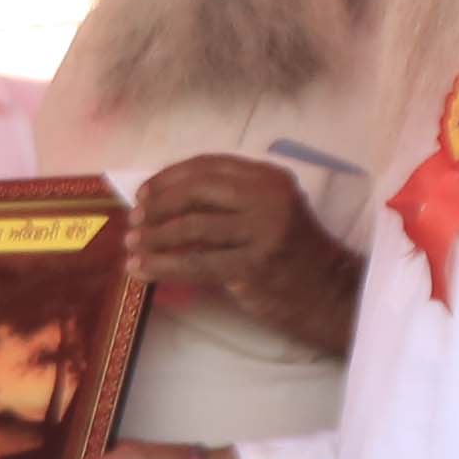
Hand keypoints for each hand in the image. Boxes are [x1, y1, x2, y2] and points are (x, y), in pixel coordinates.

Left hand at [128, 155, 365, 356]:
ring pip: (192, 227)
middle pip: (196, 190)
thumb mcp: (265, 213)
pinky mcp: (254, 264)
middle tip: (133, 219)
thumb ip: (227, 201)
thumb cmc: (289, 254)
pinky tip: (140, 269)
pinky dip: (162, 265)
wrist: (328, 293)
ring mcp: (263, 230)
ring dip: (153, 237)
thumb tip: (162, 200)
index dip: (169, 177)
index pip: (208, 165)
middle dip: (158, 204)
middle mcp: (267, 197)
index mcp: (269, 177)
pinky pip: (195, 262)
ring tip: (131, 245)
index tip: (143, 193)